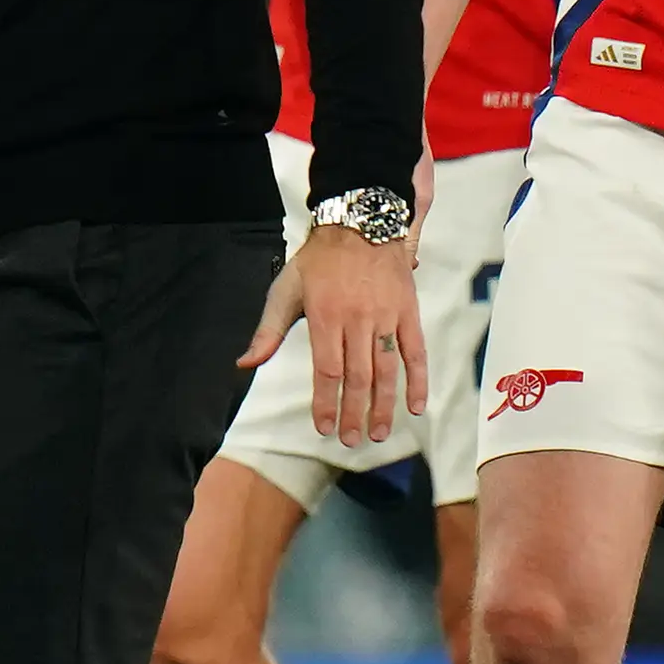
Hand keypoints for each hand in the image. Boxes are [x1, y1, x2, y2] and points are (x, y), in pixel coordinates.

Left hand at [239, 223, 427, 450]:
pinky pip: (416, 352)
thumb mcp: (285, 289)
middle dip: (354, 413)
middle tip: (351, 441)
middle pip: (357, 377)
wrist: (361, 222)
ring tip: (379, 434)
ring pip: (387, 370)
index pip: (326, 370)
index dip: (326, 403)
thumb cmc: (318, 260)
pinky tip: (416, 407)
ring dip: (384, 406)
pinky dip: (419, 380)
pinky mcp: (409, 312)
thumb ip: (268, 330)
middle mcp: (358, 320)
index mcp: (325, 316)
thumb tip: (244, 364)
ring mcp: (387, 317)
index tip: (323, 427)